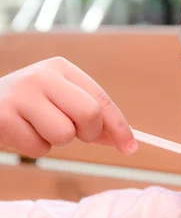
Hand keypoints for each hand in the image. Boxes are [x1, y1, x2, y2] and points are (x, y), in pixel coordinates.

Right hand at [0, 57, 136, 157]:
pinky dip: (34, 148)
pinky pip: (39, 148)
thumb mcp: (60, 103)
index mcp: (61, 69)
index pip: (102, 99)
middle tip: (71, 133)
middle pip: (89, 114)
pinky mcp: (3, 116)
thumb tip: (126, 142)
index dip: (120, 127)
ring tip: (37, 128)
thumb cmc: (28, 108)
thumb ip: (92, 119)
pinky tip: (20, 132)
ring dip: (55, 141)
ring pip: (65, 135)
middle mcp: (41, 75)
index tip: (130, 148)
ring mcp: (21, 94)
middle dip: (87, 134)